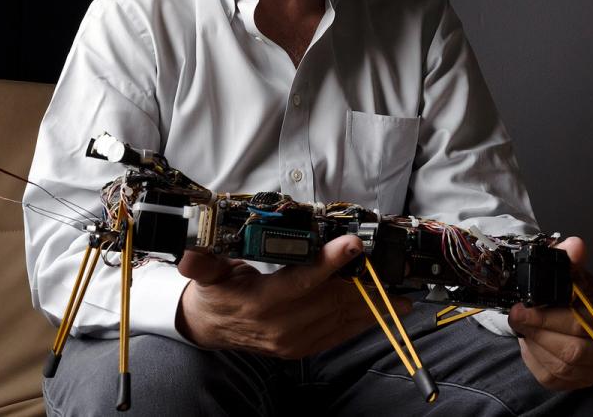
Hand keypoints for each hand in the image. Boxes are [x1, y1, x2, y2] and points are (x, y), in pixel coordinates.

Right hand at [175, 235, 412, 357]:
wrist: (211, 328)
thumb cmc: (215, 294)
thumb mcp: (206, 275)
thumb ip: (202, 264)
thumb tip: (189, 252)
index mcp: (261, 303)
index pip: (300, 281)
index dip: (328, 262)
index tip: (352, 245)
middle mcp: (281, 325)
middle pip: (331, 300)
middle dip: (365, 283)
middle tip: (394, 268)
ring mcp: (295, 340)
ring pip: (341, 318)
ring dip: (373, 305)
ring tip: (403, 294)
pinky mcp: (304, 347)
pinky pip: (340, 334)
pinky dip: (364, 322)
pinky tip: (384, 313)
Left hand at [508, 236, 592, 390]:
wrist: (581, 316)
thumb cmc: (579, 296)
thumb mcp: (576, 274)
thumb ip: (571, 261)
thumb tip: (575, 245)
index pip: (582, 323)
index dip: (548, 318)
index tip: (522, 308)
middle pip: (572, 350)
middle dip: (537, 331)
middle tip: (516, 316)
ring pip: (561, 366)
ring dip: (534, 344)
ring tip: (523, 326)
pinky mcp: (578, 382)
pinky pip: (552, 377)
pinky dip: (534, 358)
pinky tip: (530, 341)